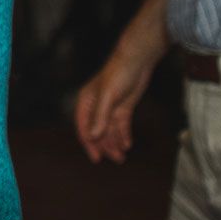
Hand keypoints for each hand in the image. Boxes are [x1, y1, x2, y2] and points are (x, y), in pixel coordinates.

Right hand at [74, 48, 157, 163]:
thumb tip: (93, 137)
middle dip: (105, 145)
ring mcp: (110, 106)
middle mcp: (96, 105)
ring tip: (122, 156)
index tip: (96, 157)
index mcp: (86, 101)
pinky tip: (127, 144)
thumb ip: (100, 117)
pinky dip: (123, 134)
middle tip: (114, 159)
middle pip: (98, 131)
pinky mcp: (123, 106)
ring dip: (115, 142)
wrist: (137, 60)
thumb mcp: (108, 97)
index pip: (84, 127)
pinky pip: (121, 125)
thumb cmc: (118, 73)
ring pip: (110, 129)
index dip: (89, 143)